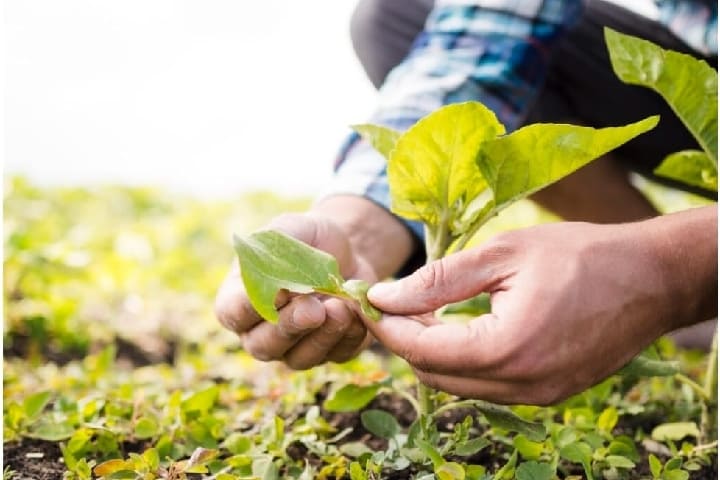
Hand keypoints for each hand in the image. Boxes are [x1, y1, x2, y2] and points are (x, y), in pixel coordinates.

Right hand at [215, 213, 377, 368]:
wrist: (347, 250)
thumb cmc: (307, 238)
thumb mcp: (289, 229)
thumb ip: (274, 250)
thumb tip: (276, 283)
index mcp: (240, 299)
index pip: (233, 314)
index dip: (250, 308)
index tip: (277, 291)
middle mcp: (261, 331)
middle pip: (263, 346)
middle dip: (290, 327)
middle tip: (313, 308)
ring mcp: (295, 347)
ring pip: (300, 358)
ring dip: (321, 336)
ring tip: (340, 308)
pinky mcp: (330, 352)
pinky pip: (337, 355)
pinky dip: (349, 336)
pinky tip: (356, 312)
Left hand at [365, 216, 709, 404]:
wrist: (653, 278)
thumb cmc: (581, 254)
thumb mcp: (502, 254)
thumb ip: (437, 280)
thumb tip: (383, 296)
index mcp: (506, 349)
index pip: (421, 350)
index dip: (386, 326)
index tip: (366, 300)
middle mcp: (520, 385)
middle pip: (434, 375)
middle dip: (404, 340)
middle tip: (390, 303)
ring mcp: (537, 396)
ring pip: (458, 385)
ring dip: (432, 352)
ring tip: (422, 310)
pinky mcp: (548, 394)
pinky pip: (487, 386)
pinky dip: (463, 361)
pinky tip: (460, 327)